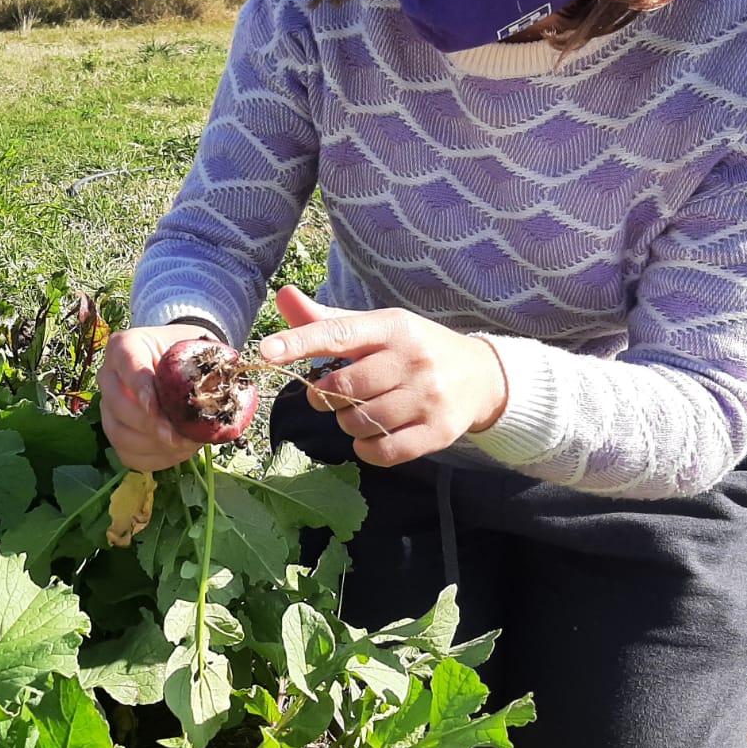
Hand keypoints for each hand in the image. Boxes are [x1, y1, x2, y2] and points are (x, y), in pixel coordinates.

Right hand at [98, 323, 218, 471]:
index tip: (156, 407)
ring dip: (153, 446)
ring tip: (184, 445)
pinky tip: (177, 453)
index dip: (140, 389)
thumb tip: (215, 392)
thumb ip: (196, 364)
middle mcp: (108, 376)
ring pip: (118, 434)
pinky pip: (127, 454)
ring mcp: (108, 406)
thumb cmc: (185, 354)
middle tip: (179, 437)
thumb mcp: (191, 349)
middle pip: (118, 406)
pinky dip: (154, 459)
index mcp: (123, 346)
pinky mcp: (116, 431)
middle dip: (150, 426)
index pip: (127, 366)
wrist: (179, 365)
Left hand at [258, 286, 507, 467]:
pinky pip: (382, 451)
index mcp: (391, 327)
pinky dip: (366, 447)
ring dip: (346, 422)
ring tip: (361, 409)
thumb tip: (283, 296)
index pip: (337, 333)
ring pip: (358, 422)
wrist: (480, 377)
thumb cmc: (412, 349)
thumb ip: (326, 320)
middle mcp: (412, 359)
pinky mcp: (437, 432)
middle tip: (332, 393)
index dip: (298, 343)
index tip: (265, 351)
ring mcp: (427, 397)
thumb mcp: (375, 327)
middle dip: (324, 396)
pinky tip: (374, 433)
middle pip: (341, 388)